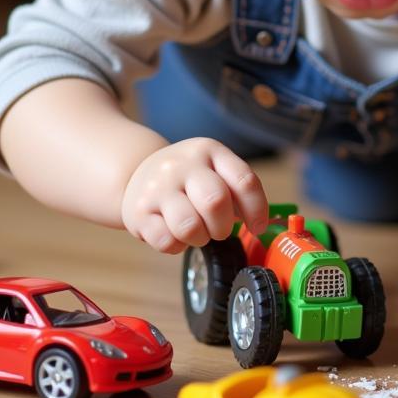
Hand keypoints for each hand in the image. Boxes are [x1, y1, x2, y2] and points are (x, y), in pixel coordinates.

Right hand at [121, 137, 267, 252]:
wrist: (136, 172)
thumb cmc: (187, 178)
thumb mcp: (213, 169)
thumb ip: (237, 189)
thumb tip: (261, 223)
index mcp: (209, 151)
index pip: (244, 181)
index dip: (257, 210)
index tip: (258, 227)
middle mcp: (182, 165)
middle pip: (216, 202)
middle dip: (224, 226)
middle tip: (219, 229)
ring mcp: (157, 187)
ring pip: (189, 226)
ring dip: (200, 238)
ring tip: (196, 231)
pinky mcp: (138, 212)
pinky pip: (166, 242)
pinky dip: (176, 246)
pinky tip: (174, 234)